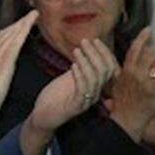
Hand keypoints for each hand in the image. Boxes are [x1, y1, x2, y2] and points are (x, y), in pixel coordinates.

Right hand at [0, 11, 37, 127]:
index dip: (8, 30)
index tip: (17, 24)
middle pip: (5, 33)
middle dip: (18, 23)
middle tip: (30, 15)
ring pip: (11, 34)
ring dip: (22, 23)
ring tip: (33, 16)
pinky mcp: (4, 62)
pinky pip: (16, 42)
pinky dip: (23, 31)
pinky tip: (30, 24)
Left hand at [21, 38, 117, 154]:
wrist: (43, 115)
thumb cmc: (56, 96)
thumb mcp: (70, 77)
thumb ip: (79, 66)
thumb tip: (84, 48)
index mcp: (96, 86)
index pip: (110, 68)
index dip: (104, 53)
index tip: (94, 40)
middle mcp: (96, 93)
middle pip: (106, 71)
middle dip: (96, 53)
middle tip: (85, 41)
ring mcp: (87, 100)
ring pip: (95, 78)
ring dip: (86, 61)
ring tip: (76, 50)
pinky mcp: (76, 106)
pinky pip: (83, 89)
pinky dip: (79, 75)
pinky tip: (72, 66)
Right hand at [108, 30, 154, 143]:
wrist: (125, 120)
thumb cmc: (121, 105)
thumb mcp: (116, 86)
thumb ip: (120, 74)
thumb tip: (119, 64)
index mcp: (125, 71)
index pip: (134, 50)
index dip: (142, 38)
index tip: (149, 29)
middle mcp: (135, 74)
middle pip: (149, 52)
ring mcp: (145, 81)